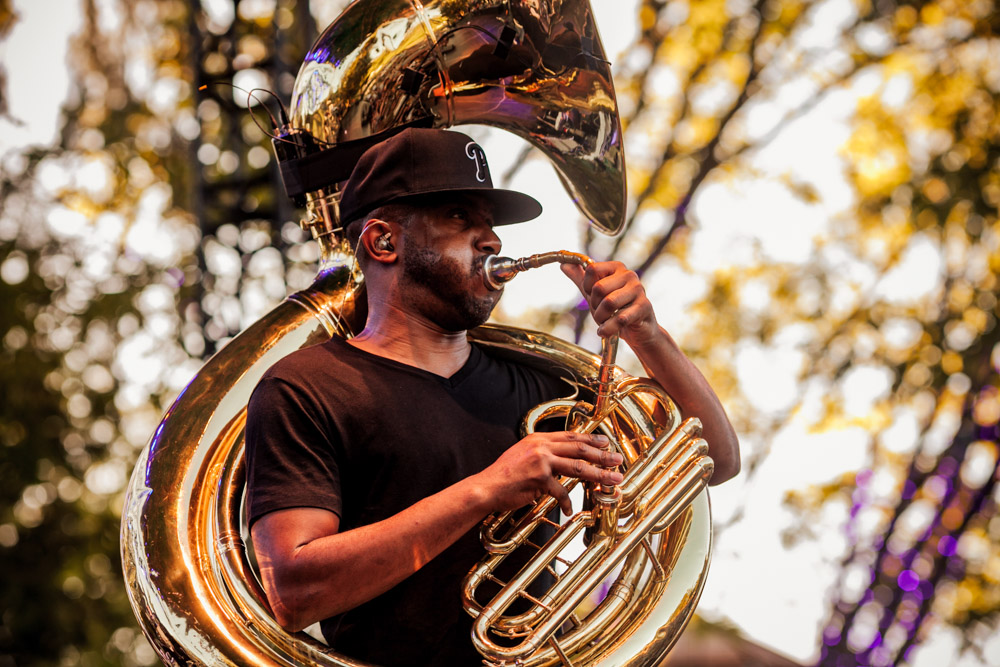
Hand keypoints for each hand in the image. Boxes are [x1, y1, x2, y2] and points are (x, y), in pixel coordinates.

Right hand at [476, 432, 622, 515]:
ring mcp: (541, 462)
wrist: (487, 487)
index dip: (591, 440)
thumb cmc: (504, 475)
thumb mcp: (523, 455)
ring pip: (578, 467)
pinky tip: (570, 510)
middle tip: (617, 460)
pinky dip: (567, 502)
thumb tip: (562, 459)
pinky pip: (561, 492)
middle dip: (602, 455)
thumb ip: (542, 453)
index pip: (571, 437)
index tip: (605, 443)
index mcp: (539, 439)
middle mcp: (541, 447)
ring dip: (599, 474)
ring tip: (613, 479)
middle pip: (580, 449)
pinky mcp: (539, 479)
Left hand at [561, 261, 658, 347]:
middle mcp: (629, 275)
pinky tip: (606, 331)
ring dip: (601, 318)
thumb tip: (563, 264)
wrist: (637, 330)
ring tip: (604, 322)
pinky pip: (620, 318)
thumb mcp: (594, 294)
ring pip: (609, 303)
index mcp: (616, 268)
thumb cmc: (615, 310)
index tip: (593, 297)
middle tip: (600, 313)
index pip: (592, 269)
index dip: (587, 287)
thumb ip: (580, 278)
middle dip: (594, 305)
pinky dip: (608, 328)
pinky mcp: (644, 307)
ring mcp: (639, 290)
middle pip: (599, 288)